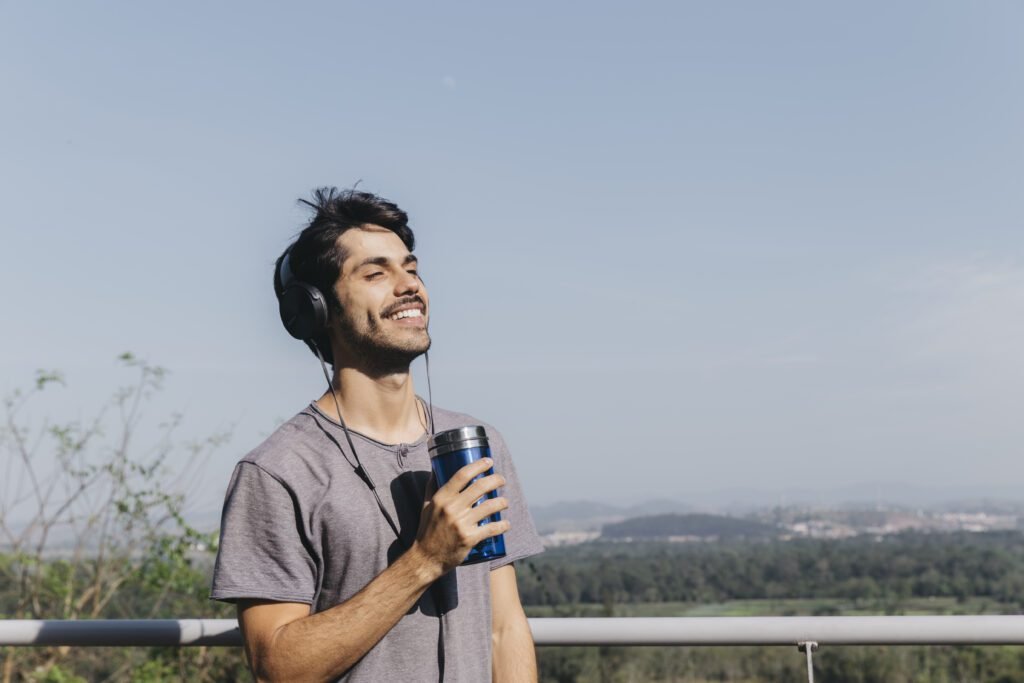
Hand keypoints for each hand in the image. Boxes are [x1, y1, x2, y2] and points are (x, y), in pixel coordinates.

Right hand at [413, 458, 509, 575]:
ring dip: (502, 502)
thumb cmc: (427, 531)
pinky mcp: (469, 538)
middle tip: (501, 480)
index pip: (462, 475)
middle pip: (480, 487)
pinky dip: (502, 525)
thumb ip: (432, 488)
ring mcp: (461, 524)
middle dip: (495, 480)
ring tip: (504, 502)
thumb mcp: (426, 506)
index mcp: (441, 498)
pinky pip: (491, 528)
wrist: (426, 559)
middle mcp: (451, 508)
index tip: (489, 461)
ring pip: (489, 506)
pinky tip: (506, 524)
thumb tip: (436, 469)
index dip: (478, 465)